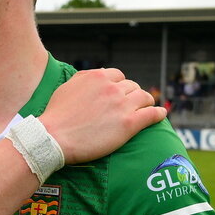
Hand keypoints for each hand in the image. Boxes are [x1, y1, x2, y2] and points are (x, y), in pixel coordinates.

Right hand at [40, 69, 165, 164]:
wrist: (53, 138)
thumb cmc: (56, 116)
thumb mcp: (67, 88)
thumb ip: (83, 79)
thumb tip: (94, 76)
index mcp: (98, 77)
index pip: (118, 76)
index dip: (120, 85)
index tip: (119, 94)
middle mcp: (112, 88)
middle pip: (132, 87)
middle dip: (132, 94)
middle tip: (130, 104)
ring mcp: (122, 105)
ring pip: (144, 98)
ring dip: (145, 102)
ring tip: (146, 108)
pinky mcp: (129, 124)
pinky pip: (151, 114)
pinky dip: (158, 113)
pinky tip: (161, 115)